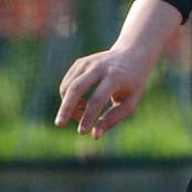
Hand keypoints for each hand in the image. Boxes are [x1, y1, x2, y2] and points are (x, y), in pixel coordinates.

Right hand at [53, 0, 181, 138]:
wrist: (132, 55)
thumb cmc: (133, 84)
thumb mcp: (130, 102)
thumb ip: (113, 119)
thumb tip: (94, 135)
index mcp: (115, 77)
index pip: (97, 99)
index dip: (89, 117)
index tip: (82, 132)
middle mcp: (98, 67)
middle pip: (76, 88)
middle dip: (66, 107)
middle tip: (59, 124)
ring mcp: (87, 63)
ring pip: (67, 86)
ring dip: (69, 105)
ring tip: (82, 113)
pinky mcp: (79, 63)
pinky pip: (67, 83)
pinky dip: (69, 98)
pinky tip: (82, 104)